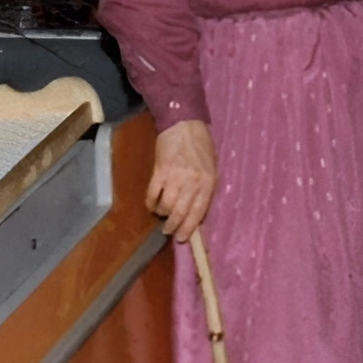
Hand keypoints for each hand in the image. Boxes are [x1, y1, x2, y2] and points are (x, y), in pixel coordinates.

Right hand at [148, 119, 218, 242]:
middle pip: (180, 213)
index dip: (188, 228)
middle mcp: (192, 183)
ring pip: (165, 207)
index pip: (198, 213)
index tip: (182, 238)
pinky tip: (152, 204)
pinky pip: (152, 194)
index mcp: (207, 183)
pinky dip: (151, 203)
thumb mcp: (211, 168)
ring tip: (161, 214)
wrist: (184, 124)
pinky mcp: (159, 171)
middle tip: (168, 231)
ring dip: (162, 214)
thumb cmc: (201, 146)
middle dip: (173, 226)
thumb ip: (205, 189)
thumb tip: (196, 212)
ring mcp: (175, 178)